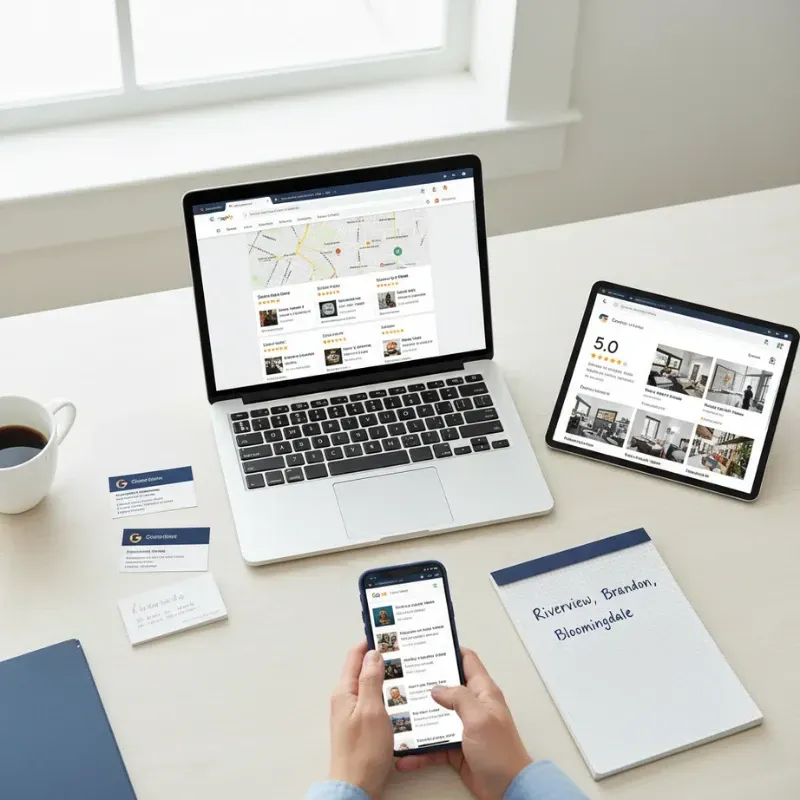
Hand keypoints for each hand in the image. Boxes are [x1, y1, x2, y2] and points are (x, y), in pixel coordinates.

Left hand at [329, 642, 393, 798]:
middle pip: (363, 668)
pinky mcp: (361, 724)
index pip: (355, 655)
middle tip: (402, 648)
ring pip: (370, 685)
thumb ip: (371, 680)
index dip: (371, 641)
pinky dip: (386, 694)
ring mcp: (353, 712)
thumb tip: (373, 654)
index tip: (388, 632)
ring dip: (385, 676)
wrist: (356, 786)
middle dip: (381, 657)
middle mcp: (346, 699)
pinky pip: (374, 701)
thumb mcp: (371, 710)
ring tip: (405, 669)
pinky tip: (400, 696)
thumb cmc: (363, 752)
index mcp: (344, 691)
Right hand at [395, 648, 531, 799]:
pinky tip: (407, 755)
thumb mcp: (479, 718)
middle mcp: (473, 706)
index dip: (450, 650)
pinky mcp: (456, 748)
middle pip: (446, 687)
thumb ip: (458, 698)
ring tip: (399, 715)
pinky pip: (434, 744)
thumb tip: (437, 688)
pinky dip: (420, 750)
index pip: (467, 661)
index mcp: (483, 692)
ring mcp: (463, 727)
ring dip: (418, 719)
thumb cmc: (501, 752)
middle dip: (426, 684)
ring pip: (436, 716)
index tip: (429, 644)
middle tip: (405, 678)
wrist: (508, 790)